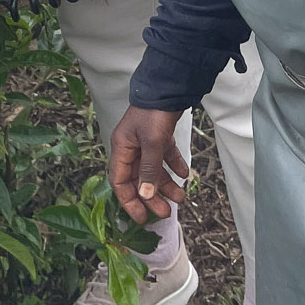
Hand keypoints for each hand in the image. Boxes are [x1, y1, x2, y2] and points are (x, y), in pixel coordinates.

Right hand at [109, 107, 188, 222]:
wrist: (169, 86)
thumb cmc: (154, 112)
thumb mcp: (152, 143)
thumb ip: (149, 170)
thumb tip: (145, 195)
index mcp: (122, 148)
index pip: (120, 182)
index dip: (129, 202)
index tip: (142, 218)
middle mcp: (131, 147)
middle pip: (139, 179)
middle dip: (152, 197)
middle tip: (166, 212)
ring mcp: (145, 142)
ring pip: (153, 170)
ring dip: (166, 184)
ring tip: (181, 196)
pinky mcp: (159, 136)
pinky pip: (165, 157)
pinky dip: (174, 166)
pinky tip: (184, 174)